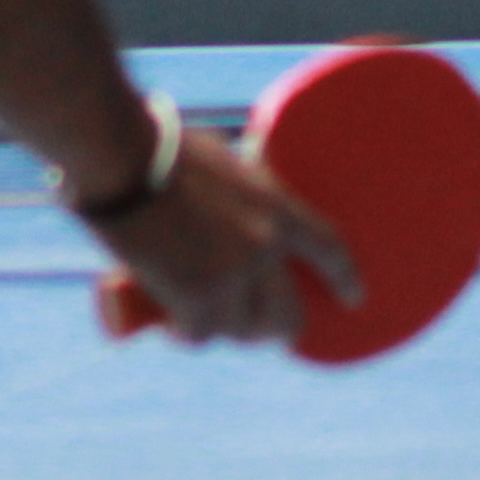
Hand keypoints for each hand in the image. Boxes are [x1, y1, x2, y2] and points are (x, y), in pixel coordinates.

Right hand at [82, 123, 361, 346]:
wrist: (123, 159)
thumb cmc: (161, 146)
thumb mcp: (223, 162)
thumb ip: (240, 188)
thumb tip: (238, 192)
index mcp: (276, 206)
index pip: (329, 249)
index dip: (346, 277)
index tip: (356, 297)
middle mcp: (263, 246)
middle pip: (286, 314)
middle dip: (272, 327)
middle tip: (255, 326)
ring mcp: (230, 276)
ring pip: (240, 329)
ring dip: (224, 328)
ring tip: (203, 318)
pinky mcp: (195, 298)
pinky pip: (200, 333)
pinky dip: (186, 332)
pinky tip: (176, 325)